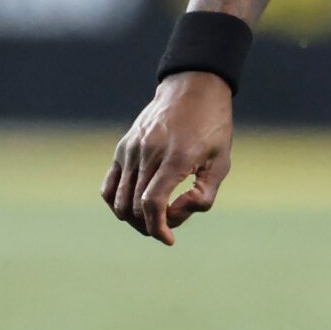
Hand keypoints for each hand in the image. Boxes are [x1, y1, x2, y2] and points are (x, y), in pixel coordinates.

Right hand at [101, 72, 233, 245]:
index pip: (152, 203)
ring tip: (153, 220)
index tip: (168, 239)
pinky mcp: (122, 148)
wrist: (193, 90)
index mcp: (176, 157)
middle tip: (168, 227)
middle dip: (150, 226)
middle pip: (135, 207)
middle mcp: (148, 154)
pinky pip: (109, 186)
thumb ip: (204, 195)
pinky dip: (117, 204)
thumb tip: (174, 215)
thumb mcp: (222, 161)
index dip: (158, 228)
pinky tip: (134, 208)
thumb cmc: (213, 128)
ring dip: (133, 219)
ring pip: (119, 201)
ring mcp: (131, 150)